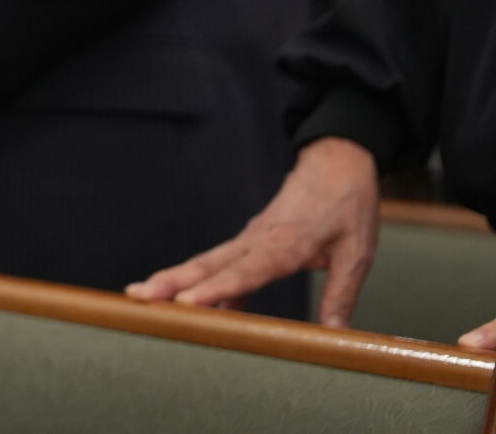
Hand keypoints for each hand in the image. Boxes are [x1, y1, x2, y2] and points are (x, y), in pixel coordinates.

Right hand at [127, 136, 378, 322]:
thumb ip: (341, 294)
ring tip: (143, 293)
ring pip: (206, 260)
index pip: (244, 272)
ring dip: (174, 277)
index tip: (186, 302)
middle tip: (139, 295)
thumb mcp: (357, 253)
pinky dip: (200, 279)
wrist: (336, 163)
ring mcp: (250, 238)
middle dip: (171, 281)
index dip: (215, 290)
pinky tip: (191, 302)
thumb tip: (336, 332)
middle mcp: (258, 241)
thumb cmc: (347, 205)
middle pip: (208, 264)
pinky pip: (220, 262)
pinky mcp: (250, 238)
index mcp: (284, 245)